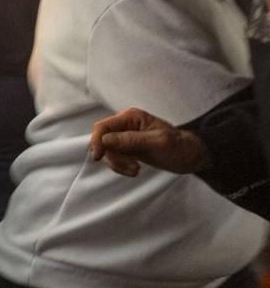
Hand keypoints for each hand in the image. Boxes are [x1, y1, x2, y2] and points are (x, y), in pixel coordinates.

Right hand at [90, 107, 207, 176]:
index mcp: (131, 117)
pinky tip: (134, 170)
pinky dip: (120, 167)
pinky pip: (114, 158)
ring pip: (107, 152)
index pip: (103, 127)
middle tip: (131, 167)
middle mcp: (125, 125)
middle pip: (102, 141)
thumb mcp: (157, 143)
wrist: (191, 156)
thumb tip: (105, 140)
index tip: (99, 157)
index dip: (96, 141)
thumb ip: (131, 140)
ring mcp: (125, 138)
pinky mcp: (127, 149)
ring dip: (118, 164)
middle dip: (113, 157)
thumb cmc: (179, 147)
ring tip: (135, 170)